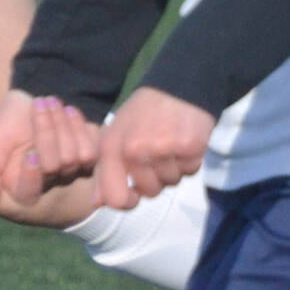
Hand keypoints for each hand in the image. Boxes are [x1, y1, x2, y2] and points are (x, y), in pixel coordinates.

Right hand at [0, 90, 100, 215]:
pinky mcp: (90, 158)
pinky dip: (79, 124)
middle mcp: (49, 184)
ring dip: (62, 123)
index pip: (30, 191)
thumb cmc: (9, 126)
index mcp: (22, 188)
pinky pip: (91, 147)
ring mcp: (72, 172)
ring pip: (75, 156)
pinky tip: (68, 111)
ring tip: (51, 102)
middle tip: (38, 104)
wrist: (33, 102)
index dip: (32, 173)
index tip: (29, 153)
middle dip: (45, 131)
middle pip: (54, 166)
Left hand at [96, 85, 214, 208]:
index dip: (127, 202)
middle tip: (157, 153)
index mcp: (112, 149)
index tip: (135, 194)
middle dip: (156, 179)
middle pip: (150, 192)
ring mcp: (163, 149)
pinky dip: (189, 160)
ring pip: (171, 182)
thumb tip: (98, 203)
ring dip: (173, 169)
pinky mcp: (188, 146)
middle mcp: (136, 151)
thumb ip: (104, 170)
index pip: (116, 199)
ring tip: (170, 144)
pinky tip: (183, 141)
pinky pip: (190, 171)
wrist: (177, 87)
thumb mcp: (115, 135)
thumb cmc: (142, 114)